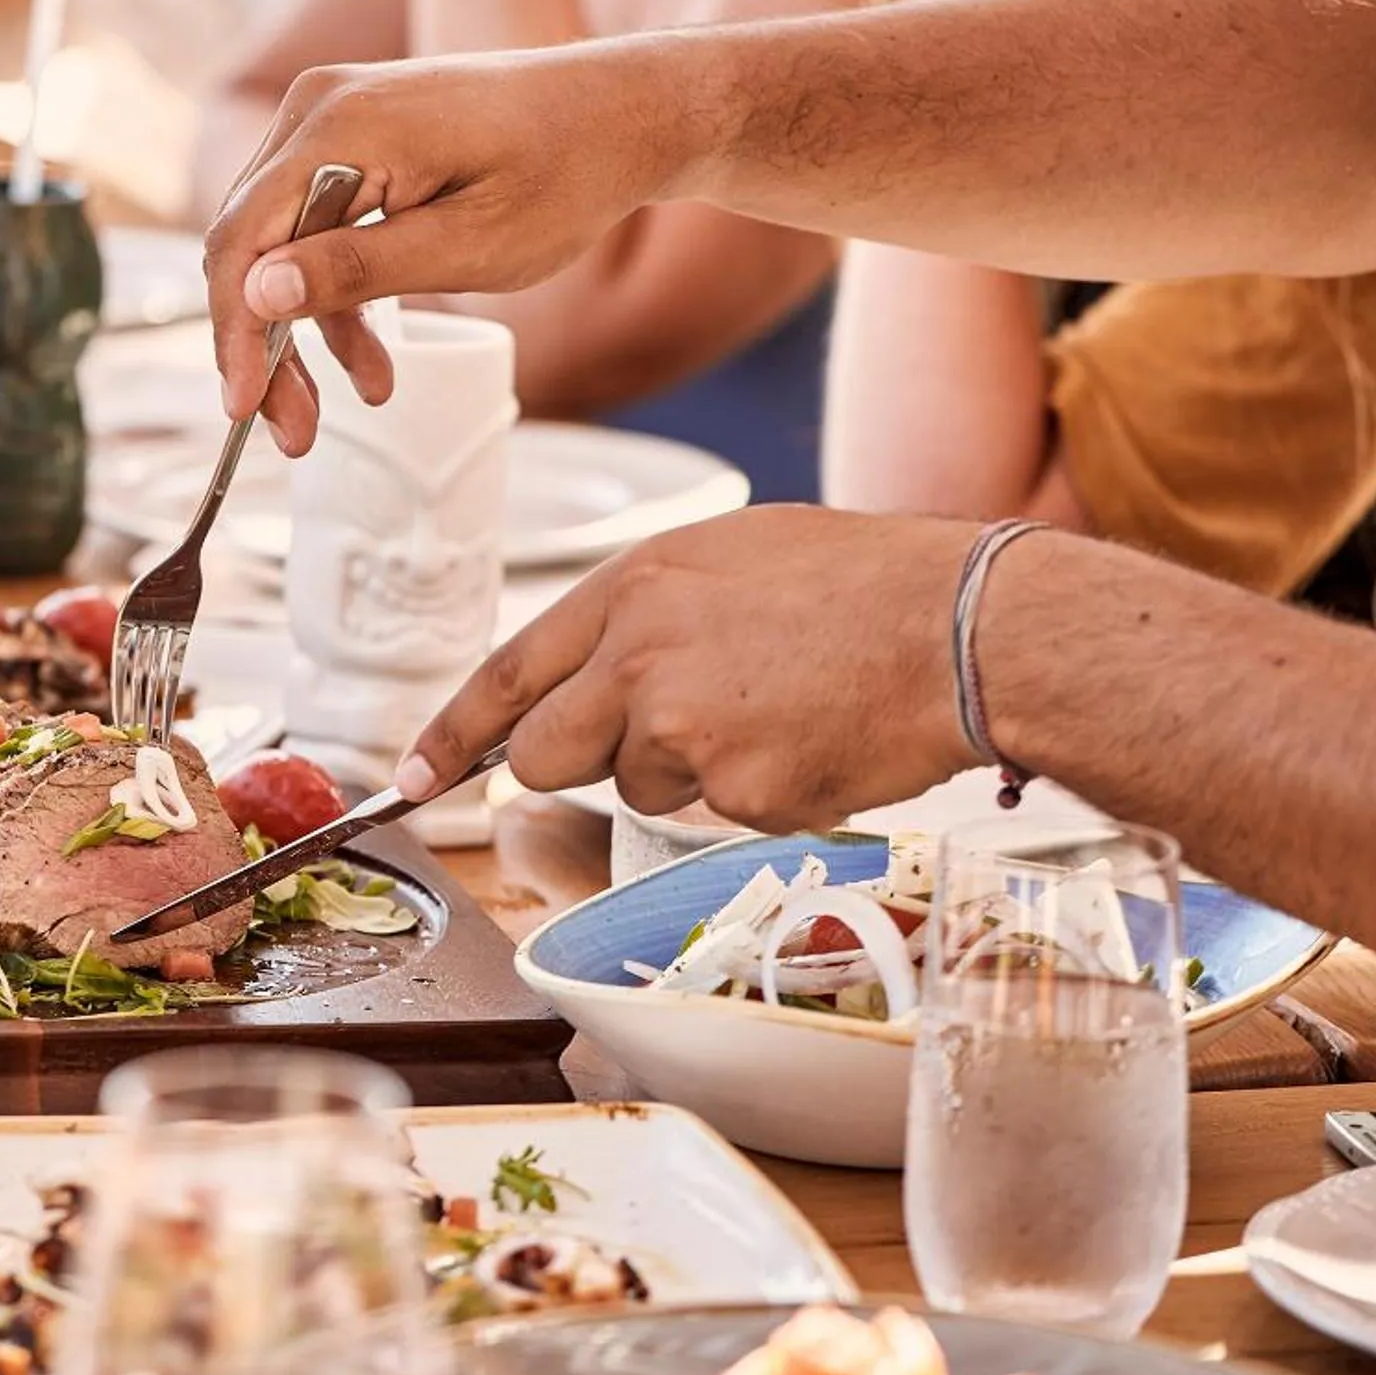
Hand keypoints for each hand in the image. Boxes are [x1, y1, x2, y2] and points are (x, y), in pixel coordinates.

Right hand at [202, 46, 705, 453]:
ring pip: (281, 245)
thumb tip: (256, 294)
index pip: (242, 240)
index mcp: (340, 126)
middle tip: (295, 432)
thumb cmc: (566, 173)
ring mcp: (335, 118)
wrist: (625, 113)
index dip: (234, 333)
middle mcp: (320, 109)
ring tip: (348, 405)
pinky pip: (319, 226)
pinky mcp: (357, 139)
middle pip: (251, 245)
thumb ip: (357, 269)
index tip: (243, 409)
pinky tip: (374, 361)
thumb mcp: (467, 245)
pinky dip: (339, 294)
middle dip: (267, 345)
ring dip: (306, 331)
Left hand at [395, 507, 986, 829]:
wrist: (965, 626)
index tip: (410, 779)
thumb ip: (643, 615)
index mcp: (632, 590)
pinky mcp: (737, 793)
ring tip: (776, 710)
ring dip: (691, 770)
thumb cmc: (862, 583)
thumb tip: (588, 674)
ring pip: (641, 789)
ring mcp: (684, 731)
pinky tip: (811, 741)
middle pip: (549, 757)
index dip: (451, 735)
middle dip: (588, 761)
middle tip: (670, 730)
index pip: (506, 675)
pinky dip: (758, 793)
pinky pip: (718, 815)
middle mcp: (638, 659)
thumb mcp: (728, 558)